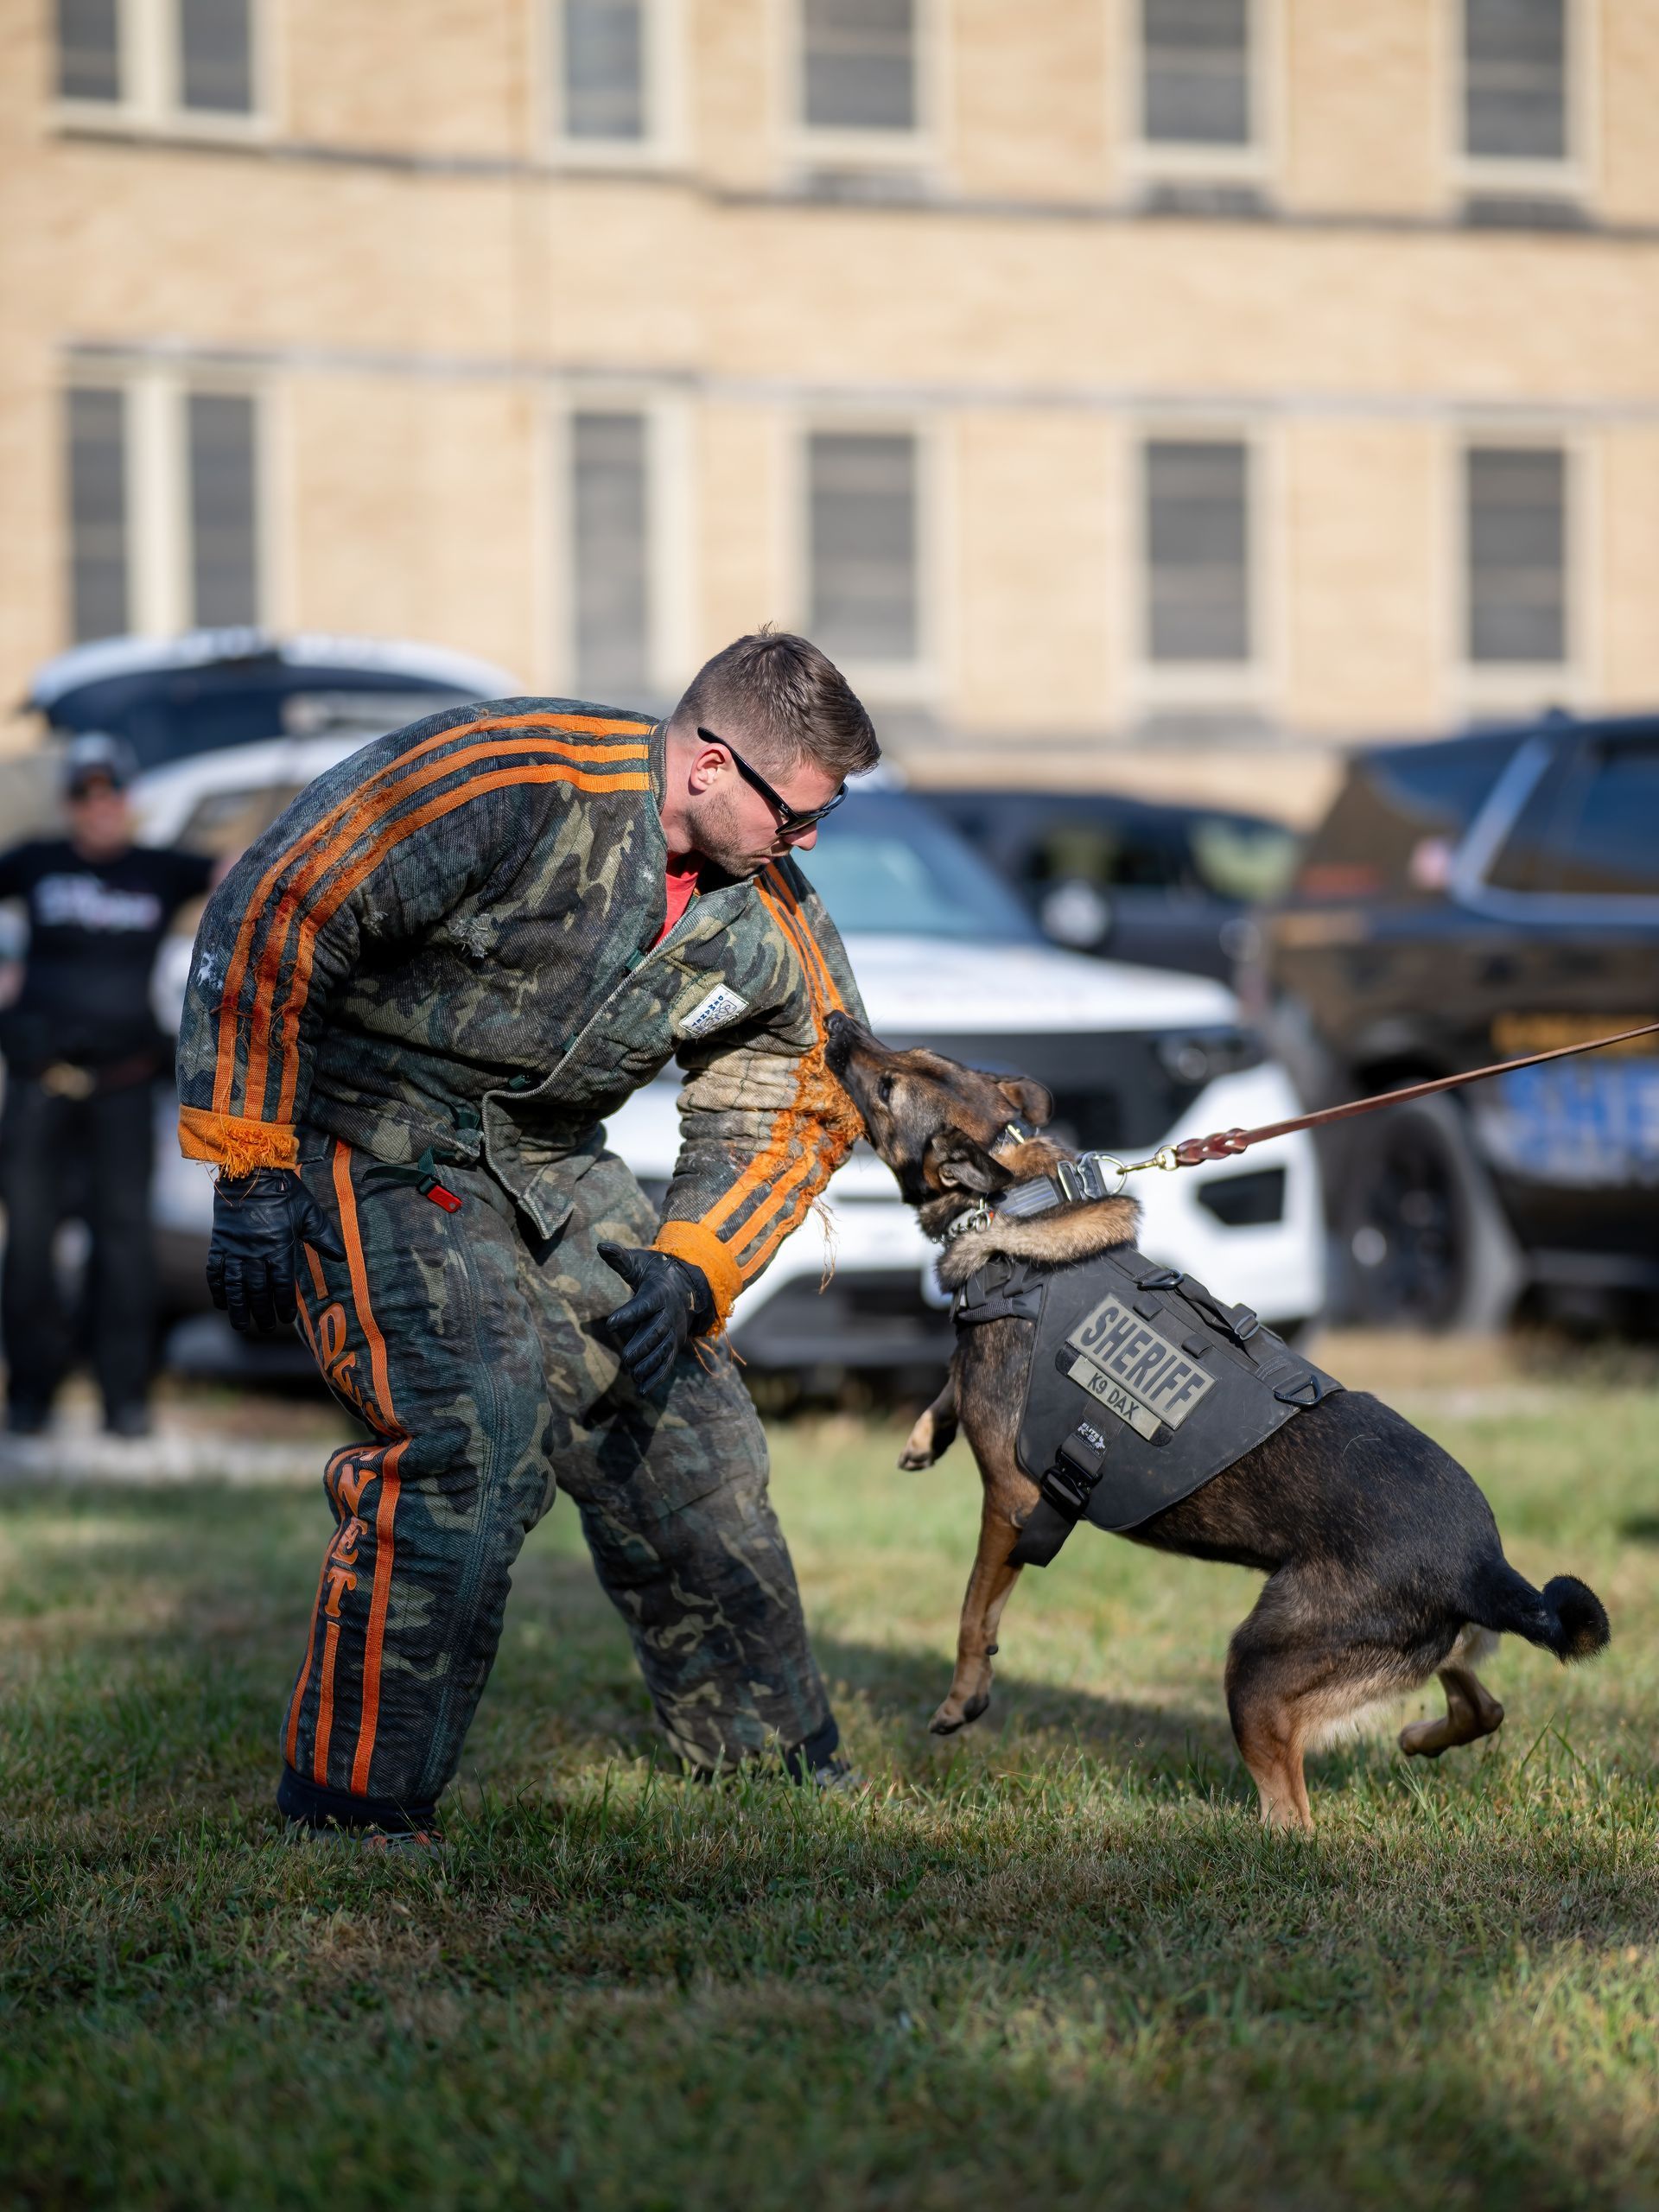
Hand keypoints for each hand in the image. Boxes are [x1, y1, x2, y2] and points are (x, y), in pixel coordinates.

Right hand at [207, 1168, 345, 1332]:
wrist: (251, 1171)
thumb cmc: (284, 1191)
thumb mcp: (309, 1212)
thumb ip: (324, 1237)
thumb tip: (340, 1258)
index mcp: (279, 1246)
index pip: (282, 1283)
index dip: (283, 1303)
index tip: (286, 1318)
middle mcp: (255, 1252)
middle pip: (258, 1290)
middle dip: (262, 1312)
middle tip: (266, 1327)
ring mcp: (235, 1248)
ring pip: (234, 1286)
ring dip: (237, 1308)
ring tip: (240, 1326)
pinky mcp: (219, 1242)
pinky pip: (215, 1271)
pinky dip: (217, 1288)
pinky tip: (221, 1303)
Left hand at [598, 1242, 715, 1395]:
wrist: (685, 1284)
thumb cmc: (655, 1272)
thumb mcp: (639, 1262)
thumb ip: (620, 1258)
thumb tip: (601, 1245)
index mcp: (659, 1293)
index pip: (644, 1304)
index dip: (628, 1313)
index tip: (609, 1323)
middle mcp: (670, 1314)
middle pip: (656, 1331)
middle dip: (643, 1344)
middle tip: (626, 1357)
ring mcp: (673, 1331)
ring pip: (663, 1349)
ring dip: (649, 1363)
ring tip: (633, 1374)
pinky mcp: (673, 1344)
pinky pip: (666, 1362)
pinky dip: (656, 1377)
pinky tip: (642, 1390)